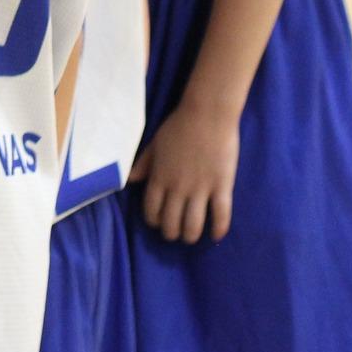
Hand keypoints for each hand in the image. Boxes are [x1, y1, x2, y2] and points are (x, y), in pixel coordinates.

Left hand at [131, 102, 239, 243]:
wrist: (207, 114)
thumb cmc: (179, 126)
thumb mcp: (154, 144)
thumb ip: (143, 164)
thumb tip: (129, 179)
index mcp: (159, 177)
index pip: (152, 209)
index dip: (153, 221)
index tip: (157, 224)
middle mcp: (177, 187)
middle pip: (171, 221)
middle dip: (171, 232)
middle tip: (175, 233)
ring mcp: (200, 188)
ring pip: (193, 224)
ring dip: (190, 235)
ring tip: (191, 237)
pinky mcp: (222, 186)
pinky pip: (221, 215)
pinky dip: (218, 229)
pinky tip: (216, 236)